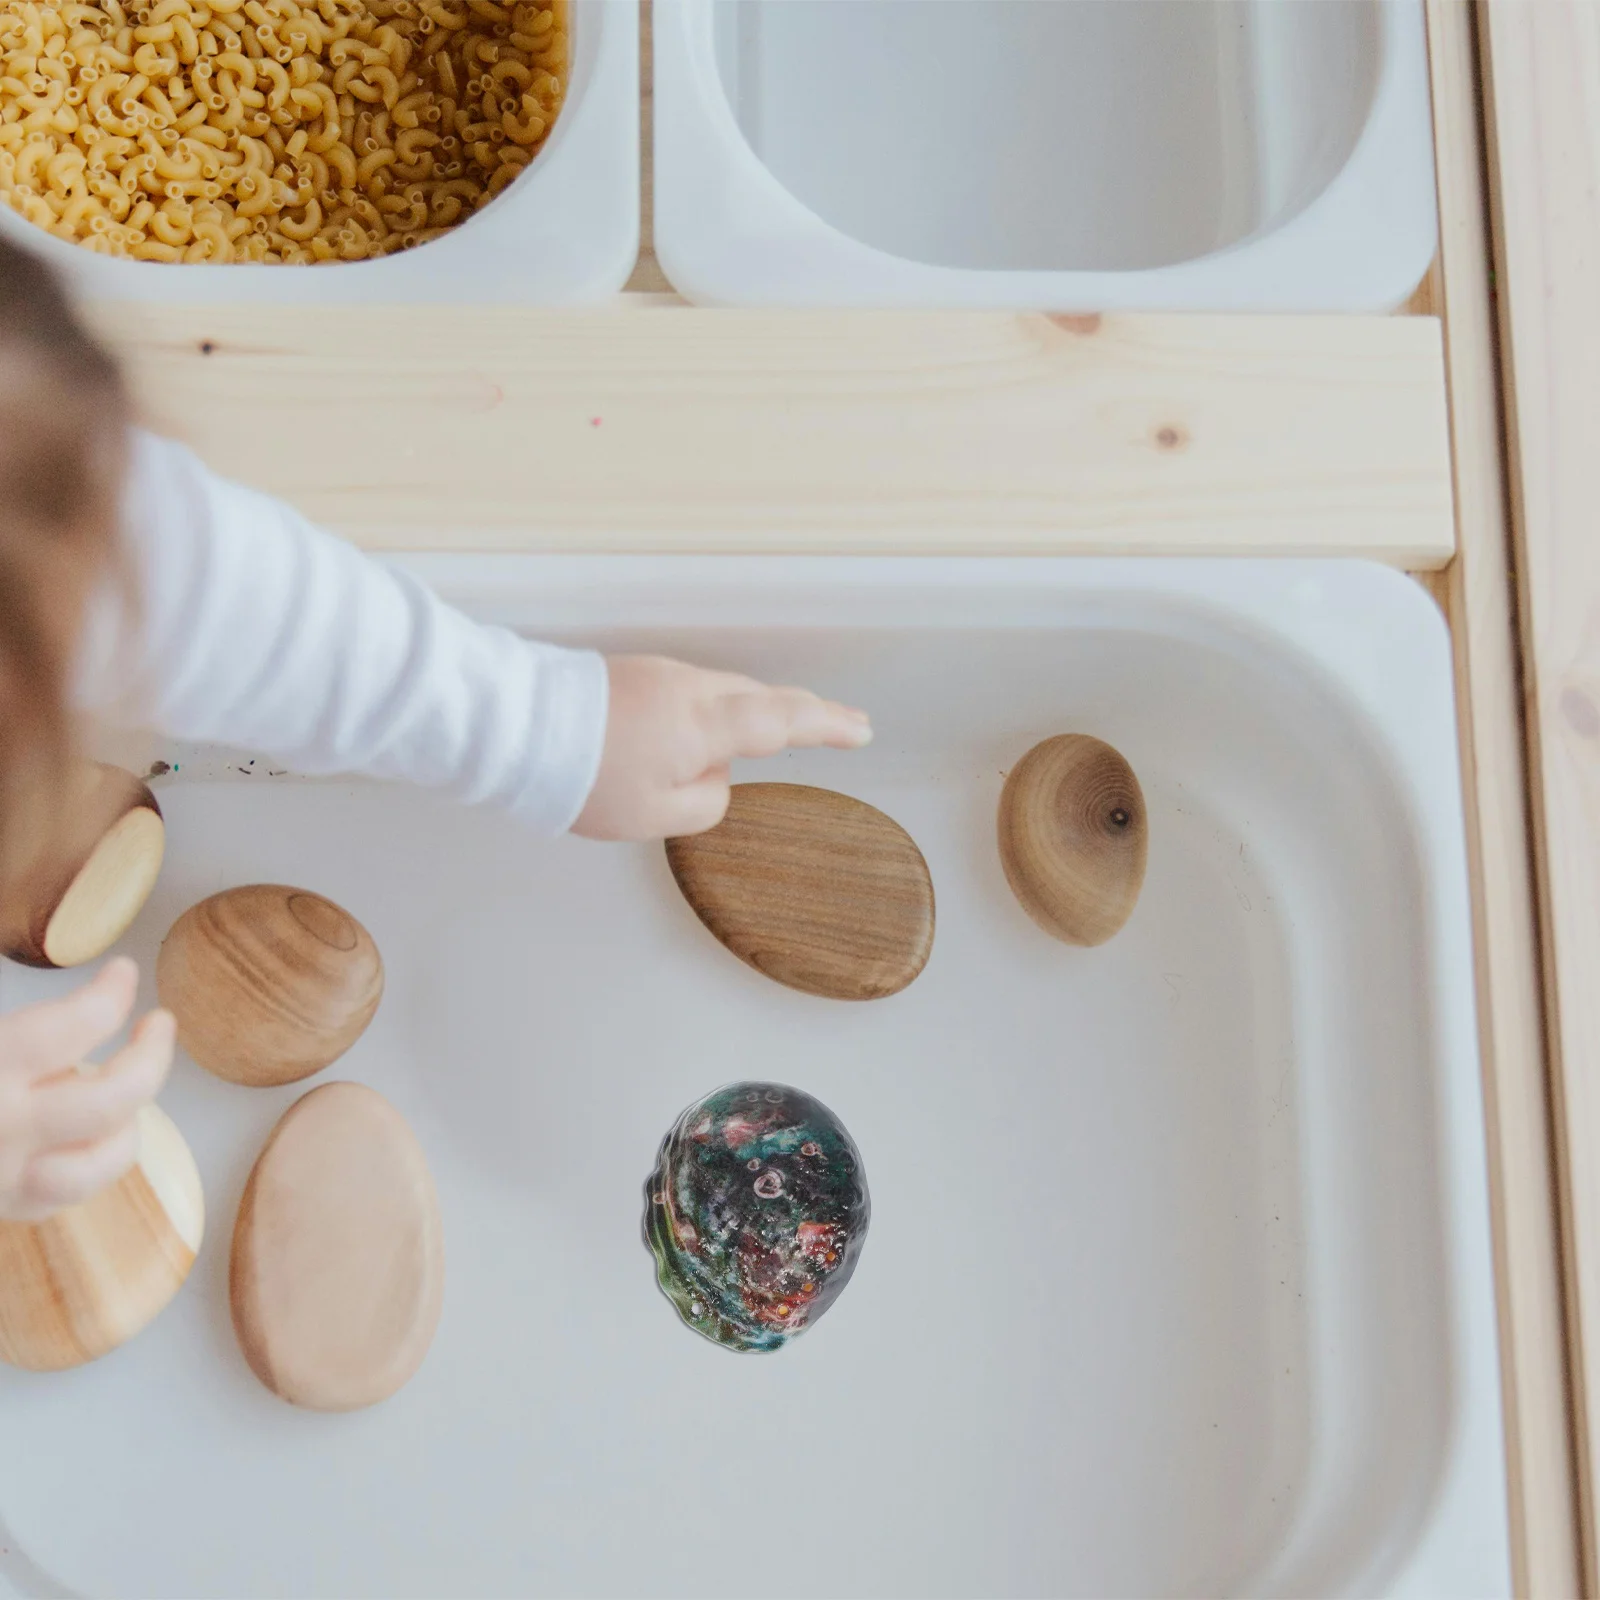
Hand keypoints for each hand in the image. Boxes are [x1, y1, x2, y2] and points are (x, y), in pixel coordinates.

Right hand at [0, 957, 174, 1222]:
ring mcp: (9, 1178)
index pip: (73, 1025)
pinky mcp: (9, 1209)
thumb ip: (19, 1031)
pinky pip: (74, 1191)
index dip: (110, 995)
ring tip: (131, 1083)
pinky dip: (97, 1158)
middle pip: (114, 1095)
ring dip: (132, 1116)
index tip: (123, 974)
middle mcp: (4, 1127)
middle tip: (159, 1024)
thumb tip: (88, 996)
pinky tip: (94, 1129)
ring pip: (109, 1157)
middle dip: (152, 1056)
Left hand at [574, 656, 872, 840]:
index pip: (782, 723)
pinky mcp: (634, 674)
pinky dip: (715, 710)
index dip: (827, 727)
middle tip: (843, 723)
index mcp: (703, 724)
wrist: (513, 725)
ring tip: (778, 731)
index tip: (862, 730)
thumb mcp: (653, 816)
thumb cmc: (583, 778)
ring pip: (724, 693)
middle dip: (804, 711)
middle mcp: (690, 689)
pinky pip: (692, 693)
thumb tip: (717, 779)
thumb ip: (703, 803)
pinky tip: (704, 734)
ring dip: (754, 711)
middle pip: (760, 696)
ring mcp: (660, 675)